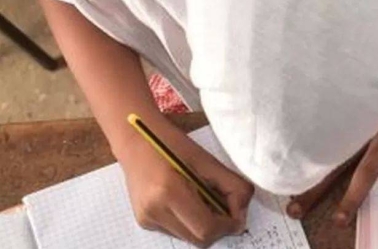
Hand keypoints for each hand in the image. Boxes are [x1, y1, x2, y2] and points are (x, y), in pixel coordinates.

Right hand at [117, 123, 253, 247]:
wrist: (135, 139)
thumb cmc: (172, 143)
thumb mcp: (207, 161)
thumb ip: (232, 187)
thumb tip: (242, 214)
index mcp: (169, 192)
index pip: (206, 229)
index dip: (227, 225)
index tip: (236, 214)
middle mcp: (154, 211)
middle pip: (199, 240)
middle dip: (218, 227)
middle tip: (223, 205)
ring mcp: (147, 219)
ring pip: (189, 238)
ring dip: (204, 225)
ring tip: (203, 198)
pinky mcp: (144, 221)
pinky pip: (177, 231)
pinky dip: (190, 222)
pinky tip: (187, 199)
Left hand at [286, 78, 377, 223]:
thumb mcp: (370, 88)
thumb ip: (353, 106)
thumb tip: (330, 121)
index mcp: (354, 114)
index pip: (322, 142)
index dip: (303, 161)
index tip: (283, 178)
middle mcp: (367, 124)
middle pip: (335, 160)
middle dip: (315, 186)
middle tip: (295, 209)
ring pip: (367, 169)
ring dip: (353, 196)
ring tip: (340, 220)